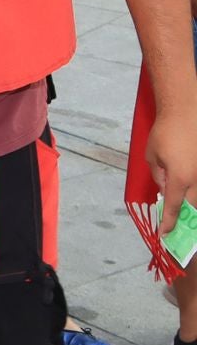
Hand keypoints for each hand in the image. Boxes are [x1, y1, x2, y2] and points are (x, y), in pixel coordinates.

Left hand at [147, 110, 196, 232]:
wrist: (187, 110)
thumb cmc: (165, 132)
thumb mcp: (153, 156)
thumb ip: (159, 176)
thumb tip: (165, 190)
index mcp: (181, 179)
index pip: (175, 207)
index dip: (169, 222)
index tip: (165, 234)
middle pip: (194, 206)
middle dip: (185, 217)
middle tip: (177, 225)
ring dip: (193, 204)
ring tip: (184, 209)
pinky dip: (196, 190)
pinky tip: (190, 190)